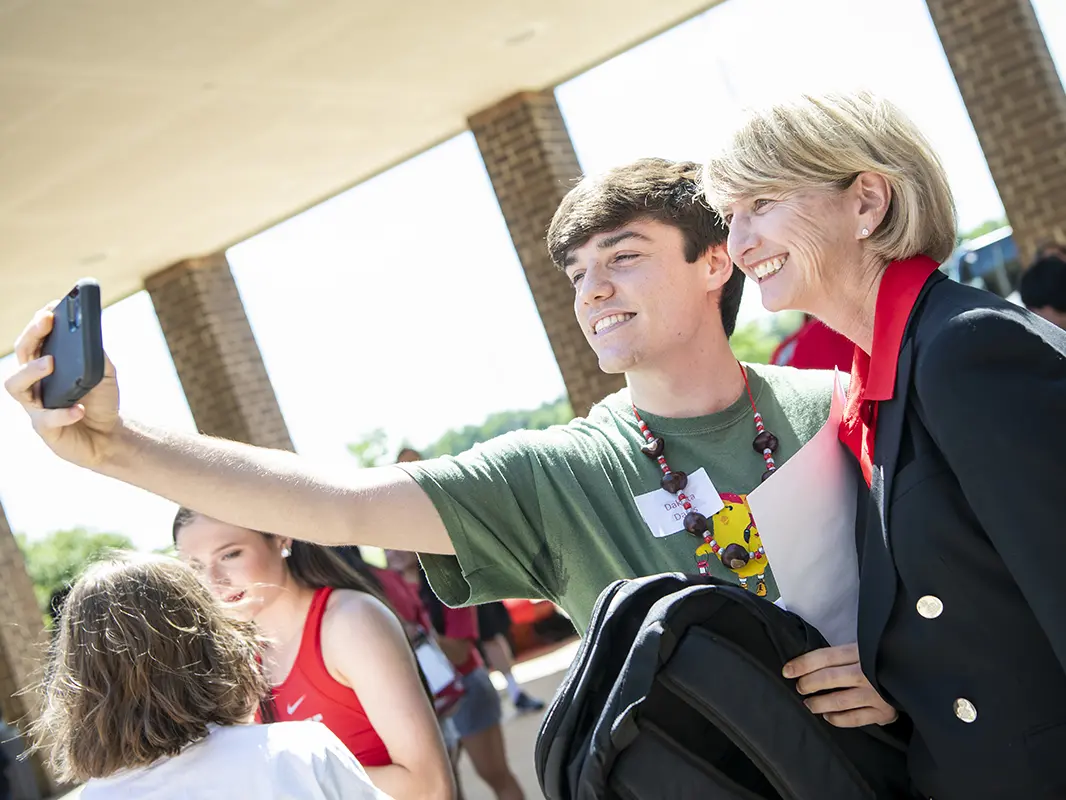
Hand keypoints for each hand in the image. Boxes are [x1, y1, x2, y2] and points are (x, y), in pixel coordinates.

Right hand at [4, 302, 120, 468]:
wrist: (109, 436)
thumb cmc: (100, 401)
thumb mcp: (105, 373)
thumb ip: (96, 354)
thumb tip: (90, 332)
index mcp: (45, 366)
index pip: (35, 340)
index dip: (39, 322)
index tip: (51, 306)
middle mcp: (34, 383)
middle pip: (22, 355)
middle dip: (31, 335)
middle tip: (46, 322)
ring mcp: (36, 406)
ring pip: (16, 386)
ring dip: (30, 371)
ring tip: (50, 363)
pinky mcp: (45, 430)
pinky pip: (47, 420)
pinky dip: (63, 413)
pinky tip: (78, 409)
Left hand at [782, 643, 897, 727]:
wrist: (917, 675)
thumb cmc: (882, 660)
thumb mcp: (863, 648)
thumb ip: (842, 655)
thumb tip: (807, 663)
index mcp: (860, 652)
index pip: (825, 657)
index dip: (803, 664)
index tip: (787, 670)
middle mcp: (867, 673)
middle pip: (829, 678)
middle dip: (808, 684)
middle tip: (799, 687)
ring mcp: (876, 694)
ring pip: (839, 701)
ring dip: (819, 703)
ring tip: (809, 703)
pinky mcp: (883, 712)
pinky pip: (854, 719)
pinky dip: (837, 718)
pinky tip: (828, 716)